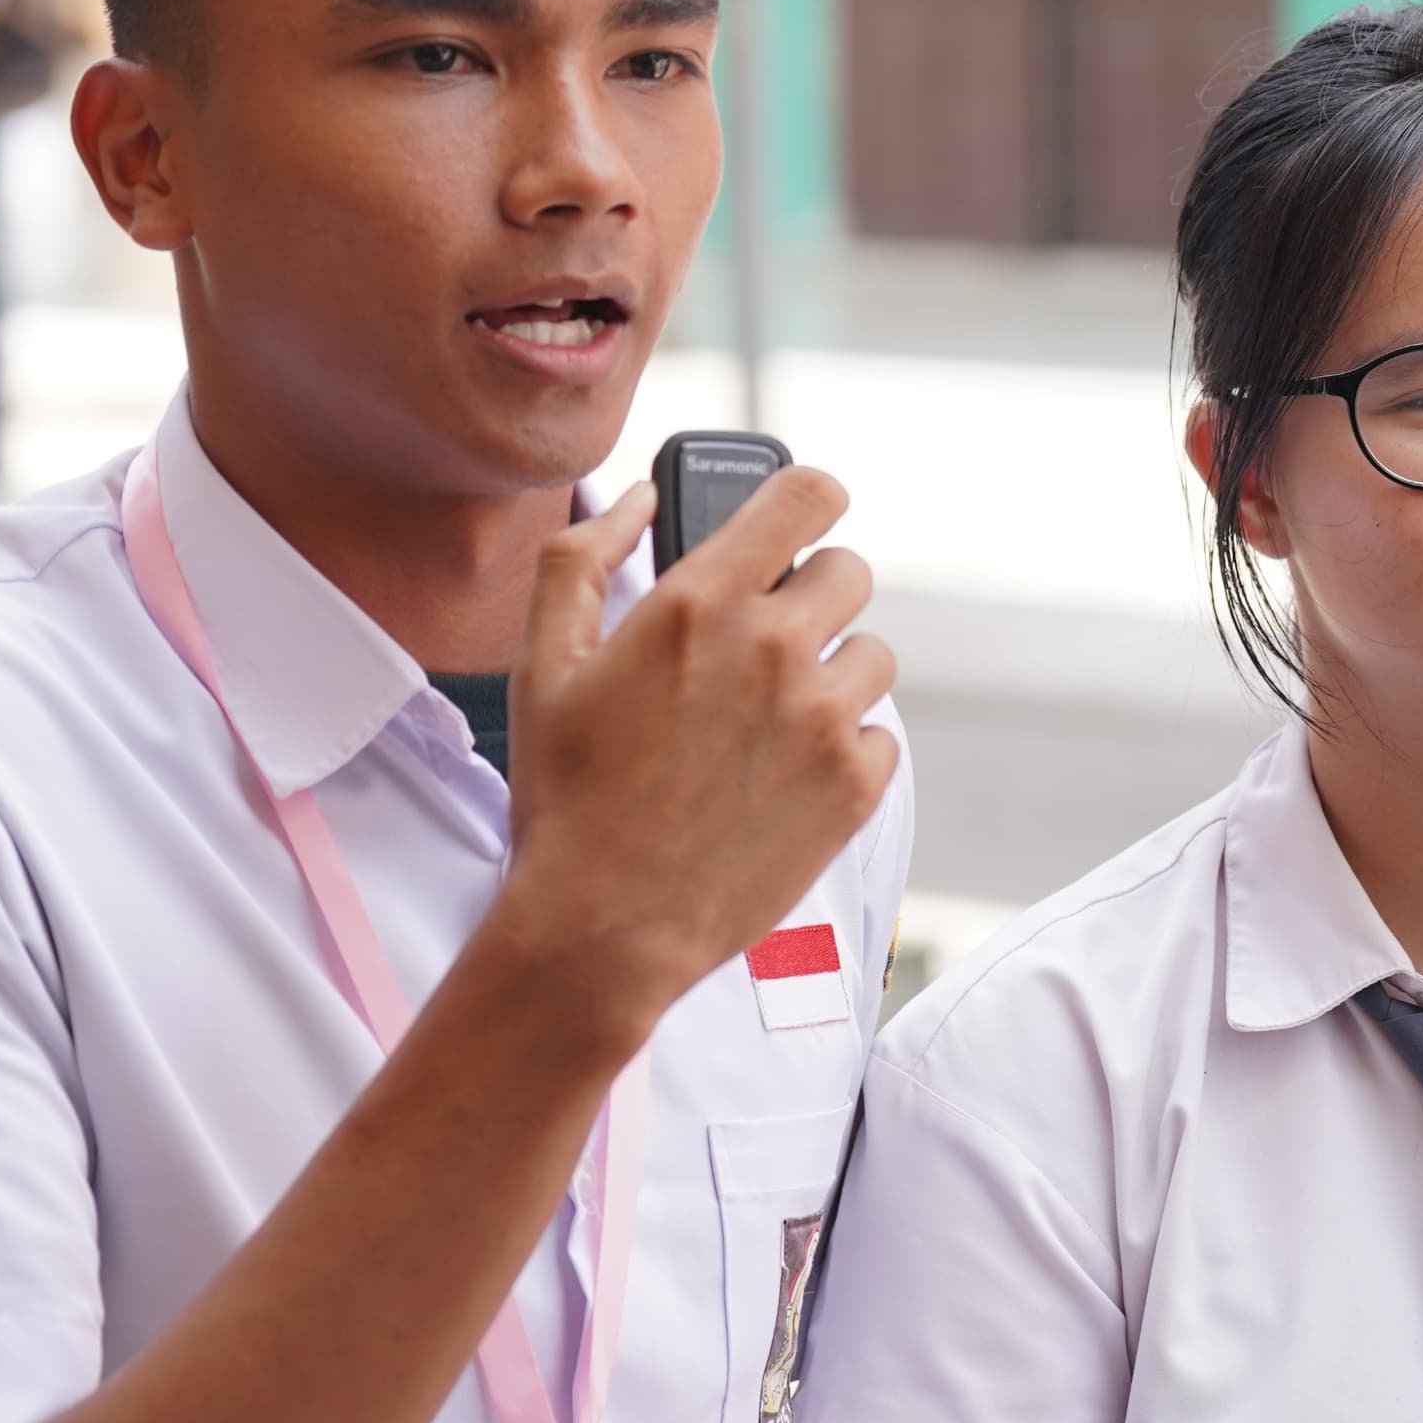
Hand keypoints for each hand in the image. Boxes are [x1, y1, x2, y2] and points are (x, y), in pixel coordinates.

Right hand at [485, 468, 901, 1046]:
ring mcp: (825, 718)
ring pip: (871, 656)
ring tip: (766, 723)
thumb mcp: (543, 663)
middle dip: (808, 597)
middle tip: (761, 645)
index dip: (807, 497)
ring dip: (830, 675)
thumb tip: (639, 498)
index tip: (797, 519)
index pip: (808, 493)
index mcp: (702, 601)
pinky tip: (781, 778)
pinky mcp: (855, 785)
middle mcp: (776, 647)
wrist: (604, 928)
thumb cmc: (566, 796)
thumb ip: (584, 556)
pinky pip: (880, 735)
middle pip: (848, 571)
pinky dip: (843, 750)